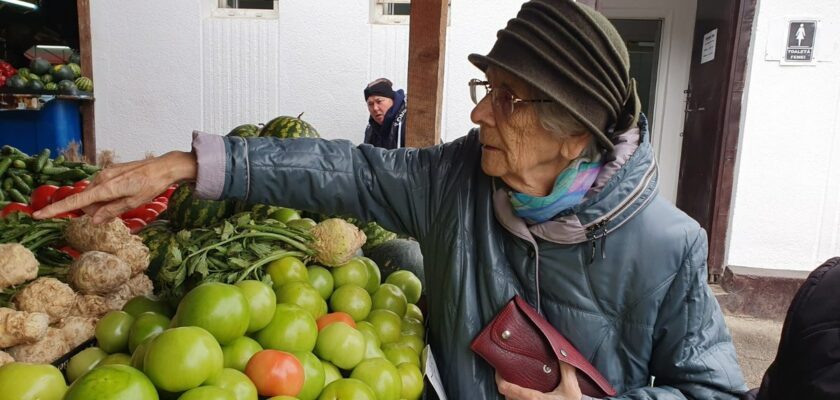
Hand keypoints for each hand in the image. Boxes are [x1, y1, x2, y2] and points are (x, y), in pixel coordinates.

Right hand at [34, 151, 196, 222]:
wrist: (164, 167)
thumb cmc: (152, 186)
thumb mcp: (134, 203)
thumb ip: (112, 211)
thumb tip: (93, 220)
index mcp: (106, 187)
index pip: (76, 201)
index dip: (56, 209)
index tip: (38, 215)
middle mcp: (102, 178)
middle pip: (85, 201)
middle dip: (94, 211)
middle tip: (115, 213)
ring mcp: (105, 173)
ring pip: (93, 195)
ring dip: (101, 203)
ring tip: (124, 201)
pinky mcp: (110, 171)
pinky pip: (100, 188)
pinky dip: (105, 196)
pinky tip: (122, 195)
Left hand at [495, 362, 582, 399]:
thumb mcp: (571, 388)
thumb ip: (567, 370)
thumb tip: (563, 354)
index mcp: (535, 398)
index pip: (507, 389)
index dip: (499, 379)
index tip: (498, 370)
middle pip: (506, 396)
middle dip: (505, 386)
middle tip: (505, 374)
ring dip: (511, 394)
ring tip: (512, 383)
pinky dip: (516, 398)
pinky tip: (519, 393)